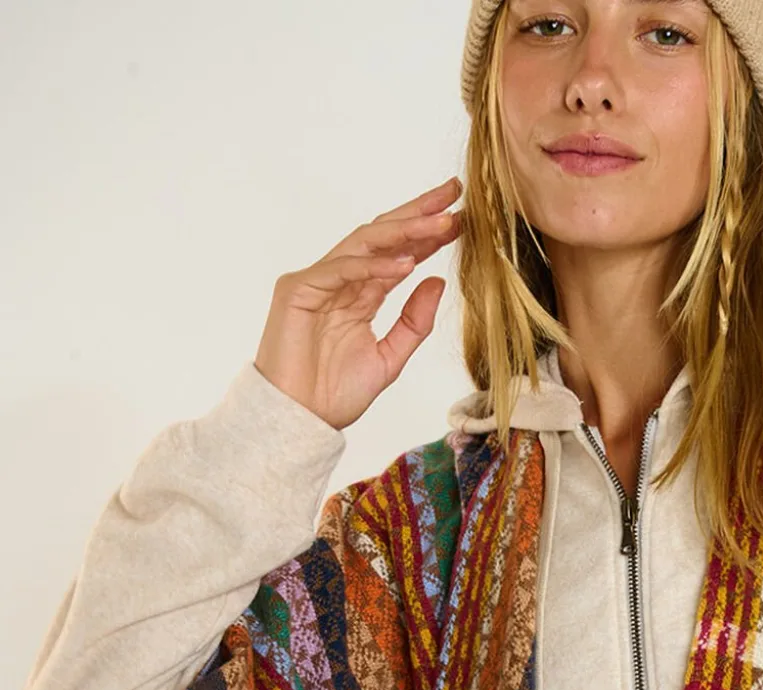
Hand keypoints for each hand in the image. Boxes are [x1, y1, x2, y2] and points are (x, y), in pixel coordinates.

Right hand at [253, 175, 464, 431]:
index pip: (398, 253)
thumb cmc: (335, 394)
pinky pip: (342, 269)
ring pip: (364, 244)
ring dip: (405, 231)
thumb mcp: (390, 357)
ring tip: (440, 223)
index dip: (428, 234)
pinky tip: (407, 263)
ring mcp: (317, 281)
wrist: (300, 421)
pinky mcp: (298, 290)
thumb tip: (438, 280)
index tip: (462, 218)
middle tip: (454, 194)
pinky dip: (374, 265)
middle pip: (383, 236)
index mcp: (361, 294)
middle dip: (419, 213)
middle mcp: (339, 280)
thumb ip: (414, 322)